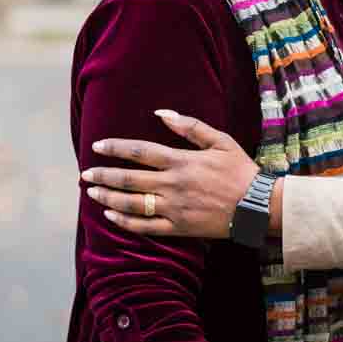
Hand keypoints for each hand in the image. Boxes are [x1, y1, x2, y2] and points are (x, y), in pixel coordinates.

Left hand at [82, 109, 259, 238]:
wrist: (257, 205)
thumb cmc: (240, 170)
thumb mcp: (220, 140)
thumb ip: (190, 126)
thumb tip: (161, 113)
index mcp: (181, 161)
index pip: (140, 152)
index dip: (116, 148)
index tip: (97, 146)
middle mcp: (173, 185)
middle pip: (129, 179)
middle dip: (103, 175)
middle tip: (84, 174)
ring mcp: (174, 208)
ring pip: (132, 204)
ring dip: (108, 197)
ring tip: (92, 193)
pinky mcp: (178, 228)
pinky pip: (145, 227)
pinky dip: (125, 221)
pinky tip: (111, 215)